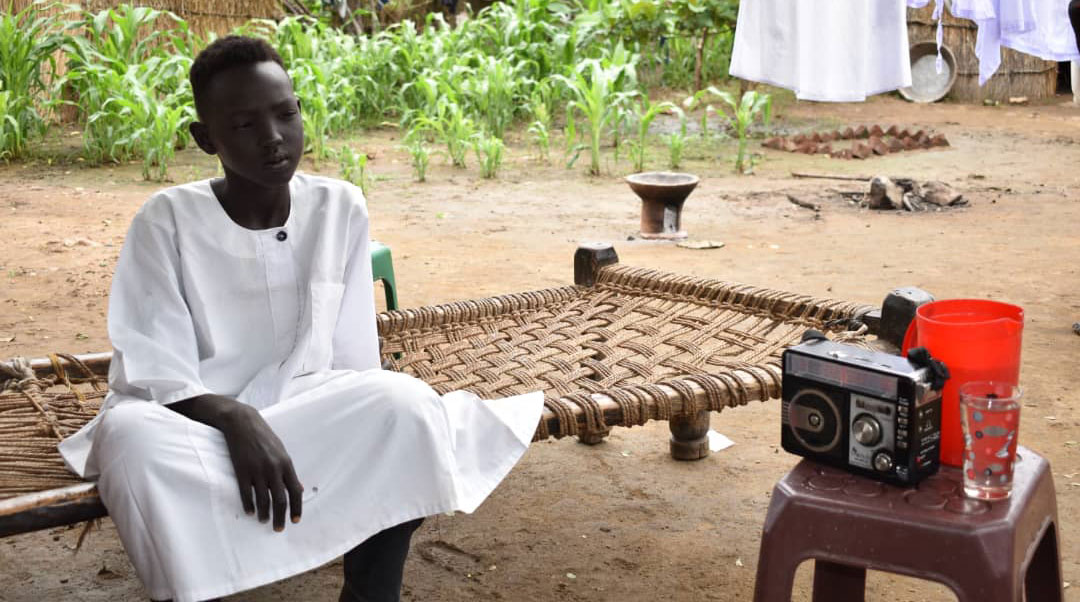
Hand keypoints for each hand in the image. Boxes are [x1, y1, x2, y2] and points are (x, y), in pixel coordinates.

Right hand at [219, 403, 303, 530]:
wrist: (242, 423)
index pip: (295, 491)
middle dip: (280, 517)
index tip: (296, 520)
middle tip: (279, 528)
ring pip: (263, 499)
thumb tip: (299, 488)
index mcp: (286, 463)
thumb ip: (289, 471)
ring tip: (264, 521)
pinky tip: (250, 512)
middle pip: (280, 500)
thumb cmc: (264, 437)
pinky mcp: (241, 471)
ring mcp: (257, 470)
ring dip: (264, 514)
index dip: (297, 507)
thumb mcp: (281, 451)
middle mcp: (273, 469)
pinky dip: (249, 505)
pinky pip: (246, 493)